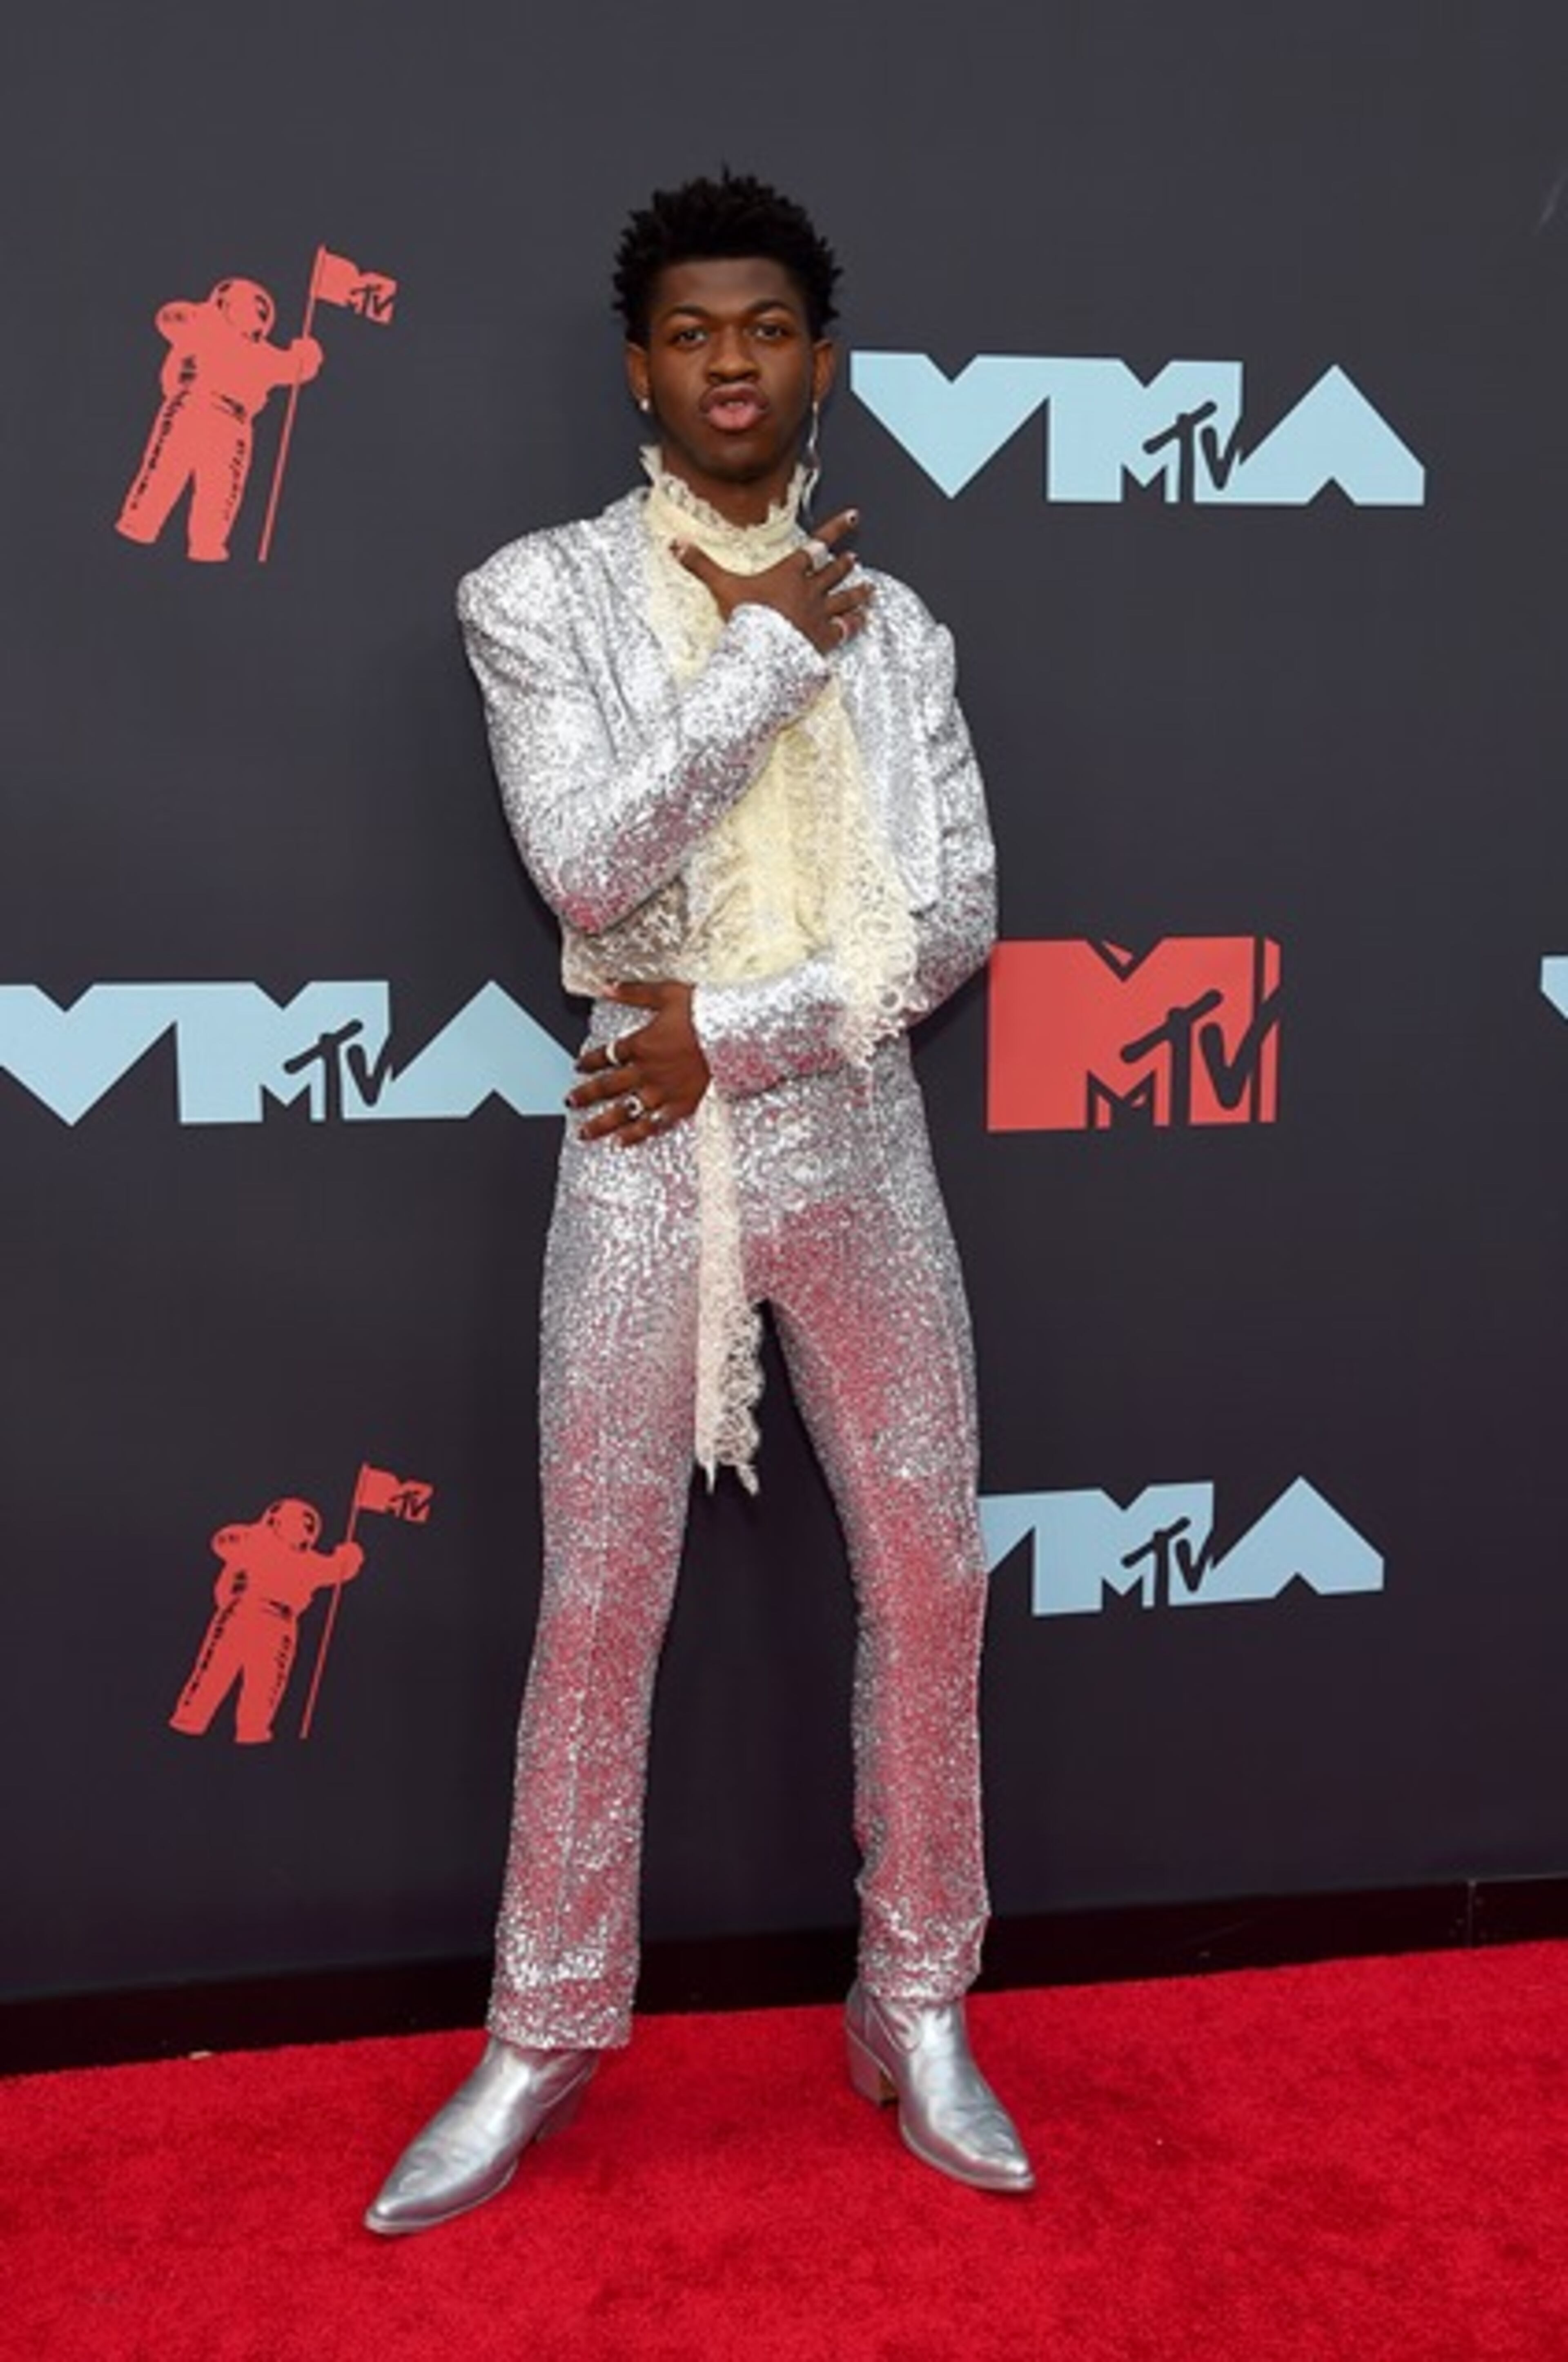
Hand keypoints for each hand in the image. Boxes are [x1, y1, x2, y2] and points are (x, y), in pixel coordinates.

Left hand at [567, 980, 710, 1146]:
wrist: (735, 1034)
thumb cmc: (705, 1012)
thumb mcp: (668, 993)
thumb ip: (635, 993)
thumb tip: (607, 985)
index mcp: (641, 1044)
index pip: (607, 1054)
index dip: (590, 1060)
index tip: (578, 1066)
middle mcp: (645, 1071)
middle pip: (607, 1086)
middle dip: (585, 1095)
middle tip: (570, 1102)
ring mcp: (661, 1091)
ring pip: (623, 1111)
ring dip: (601, 1123)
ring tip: (585, 1133)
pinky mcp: (680, 1105)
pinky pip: (652, 1124)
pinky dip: (636, 1134)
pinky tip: (622, 1142)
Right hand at [674, 506, 872, 655]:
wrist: (761, 652)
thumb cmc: (744, 618)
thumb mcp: (722, 588)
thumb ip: (701, 565)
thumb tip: (675, 544)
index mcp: (789, 573)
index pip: (816, 545)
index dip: (837, 529)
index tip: (854, 516)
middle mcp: (810, 590)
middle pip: (833, 572)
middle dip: (845, 563)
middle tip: (855, 557)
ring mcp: (819, 615)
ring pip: (844, 598)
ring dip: (857, 592)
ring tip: (870, 588)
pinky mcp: (823, 638)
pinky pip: (844, 628)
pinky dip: (855, 623)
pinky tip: (863, 621)